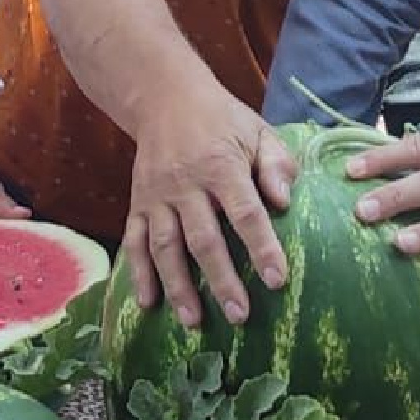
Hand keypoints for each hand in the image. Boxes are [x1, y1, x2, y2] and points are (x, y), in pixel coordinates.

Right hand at [124, 89, 297, 326]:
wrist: (164, 98)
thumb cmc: (222, 120)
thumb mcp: (257, 131)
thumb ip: (276, 165)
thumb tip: (285, 202)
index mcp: (220, 165)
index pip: (245, 213)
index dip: (262, 248)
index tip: (277, 281)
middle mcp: (185, 184)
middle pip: (203, 240)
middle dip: (221, 280)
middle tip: (239, 316)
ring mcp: (156, 196)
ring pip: (165, 247)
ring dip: (178, 287)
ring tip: (194, 321)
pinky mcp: (137, 203)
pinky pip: (135, 242)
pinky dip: (139, 273)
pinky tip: (148, 303)